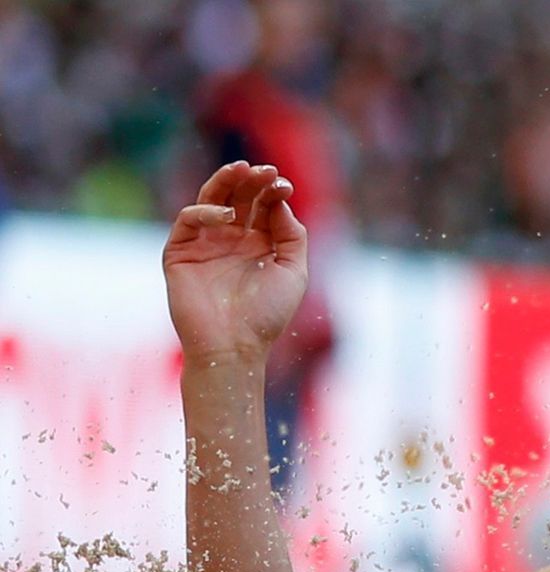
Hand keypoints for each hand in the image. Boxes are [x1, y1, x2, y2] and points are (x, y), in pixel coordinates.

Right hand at [163, 162, 308, 363]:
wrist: (233, 345)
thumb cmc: (266, 315)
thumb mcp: (293, 272)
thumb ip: (292, 236)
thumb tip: (279, 201)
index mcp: (259, 244)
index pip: (263, 206)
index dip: (272, 191)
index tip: (284, 185)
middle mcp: (232, 240)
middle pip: (239, 198)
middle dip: (252, 181)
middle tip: (265, 171)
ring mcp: (205, 243)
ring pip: (211, 200)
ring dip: (225, 181)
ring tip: (243, 169)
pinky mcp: (180, 251)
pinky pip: (189, 220)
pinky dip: (205, 212)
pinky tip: (227, 217)